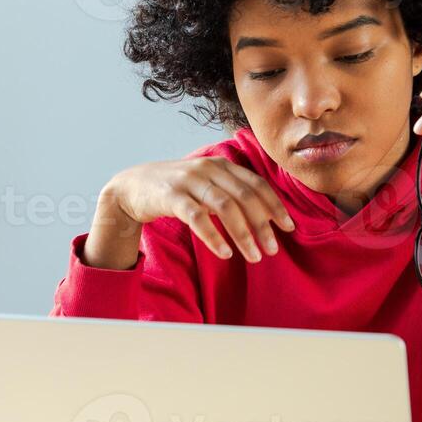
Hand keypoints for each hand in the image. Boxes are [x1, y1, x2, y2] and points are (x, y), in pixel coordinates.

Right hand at [87, 157, 295, 269]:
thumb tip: (265, 215)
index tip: (289, 228)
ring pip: (225, 207)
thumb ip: (231, 193)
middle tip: (273, 249)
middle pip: (245, 197)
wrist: (131, 186)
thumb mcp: (207, 185)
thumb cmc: (176, 190)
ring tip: (254, 256)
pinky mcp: (171, 196)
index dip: (275, 206)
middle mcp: (208, 169)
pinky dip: (213, 236)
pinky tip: (225, 253)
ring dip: (243, 234)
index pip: (256, 184)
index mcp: (221, 165)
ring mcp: (189, 181)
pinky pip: (197, 217)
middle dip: (263, 225)